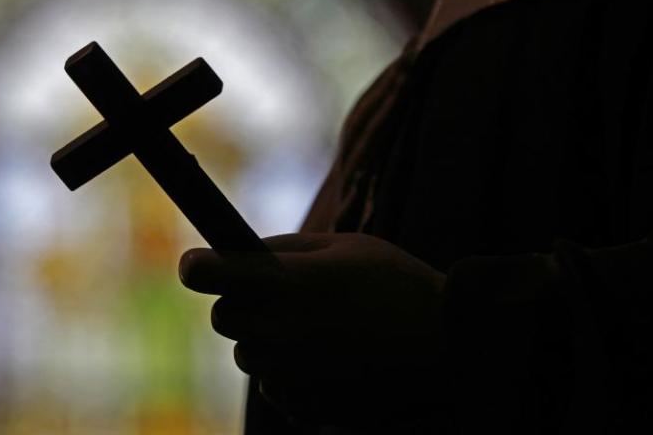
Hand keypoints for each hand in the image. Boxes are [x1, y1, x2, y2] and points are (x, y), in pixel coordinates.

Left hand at [179, 233, 447, 428]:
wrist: (454, 354)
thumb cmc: (402, 288)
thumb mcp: (349, 247)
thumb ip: (289, 248)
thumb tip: (244, 253)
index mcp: (286, 282)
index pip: (207, 274)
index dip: (197, 266)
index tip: (198, 264)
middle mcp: (278, 330)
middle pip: (222, 317)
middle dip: (240, 303)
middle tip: (280, 295)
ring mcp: (289, 373)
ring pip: (247, 354)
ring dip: (266, 340)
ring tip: (318, 328)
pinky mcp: (303, 406)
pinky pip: (275, 386)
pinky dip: (291, 374)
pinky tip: (333, 360)